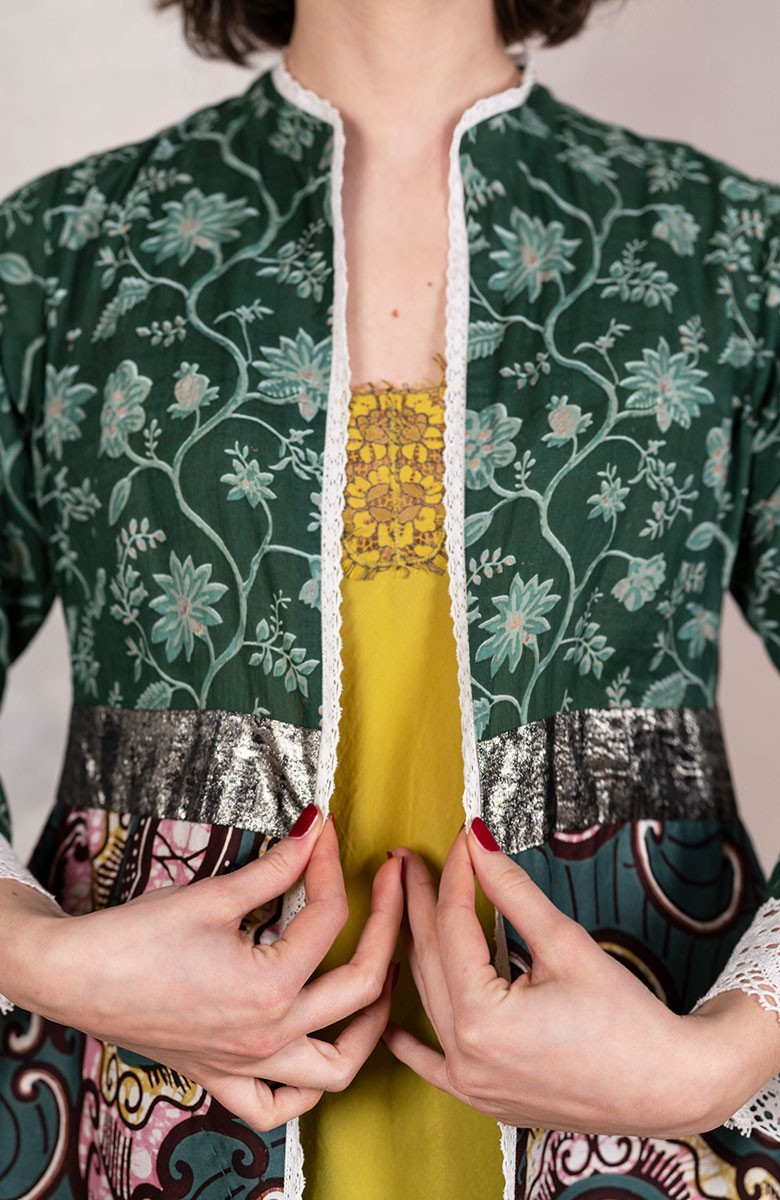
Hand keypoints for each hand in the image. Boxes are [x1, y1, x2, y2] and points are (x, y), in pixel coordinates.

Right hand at [1, 807, 403, 1129]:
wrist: (74, 976)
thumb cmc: (136, 937)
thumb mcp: (214, 894)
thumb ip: (277, 867)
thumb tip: (315, 833)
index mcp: (271, 986)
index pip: (330, 917)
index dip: (333, 864)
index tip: (328, 832)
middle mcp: (269, 1036)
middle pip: (361, 987)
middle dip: (388, 928)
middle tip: (393, 889)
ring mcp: (248, 1064)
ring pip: (337, 1069)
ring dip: (370, 1026)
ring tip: (380, 982)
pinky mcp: (222, 1076)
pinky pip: (277, 1107)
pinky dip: (305, 1090)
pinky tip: (314, 1052)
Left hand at [383, 821, 779, 1136]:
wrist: (669, 1087)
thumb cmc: (627, 1021)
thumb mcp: (564, 944)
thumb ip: (512, 892)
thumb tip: (479, 842)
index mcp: (480, 1019)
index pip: (453, 925)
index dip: (454, 874)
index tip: (457, 838)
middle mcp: (465, 1056)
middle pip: (431, 958)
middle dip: (421, 902)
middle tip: (408, 860)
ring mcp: (470, 1083)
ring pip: (428, 999)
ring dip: (418, 949)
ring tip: (409, 905)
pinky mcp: (483, 1097)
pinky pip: (432, 1063)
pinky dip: (411, 1039)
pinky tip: (389, 1021)